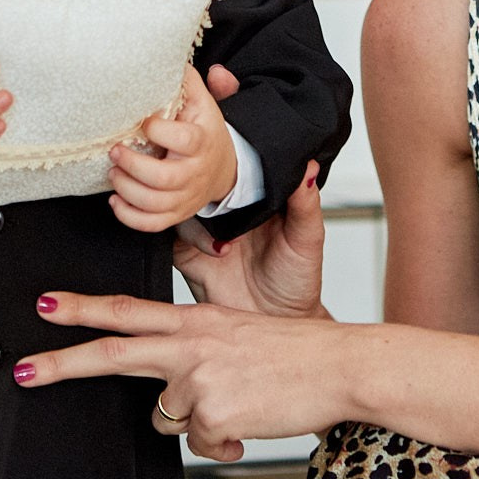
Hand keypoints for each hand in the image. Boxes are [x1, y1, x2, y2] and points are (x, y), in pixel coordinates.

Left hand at [17, 292, 348, 461]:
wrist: (340, 366)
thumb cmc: (296, 354)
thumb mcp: (237, 338)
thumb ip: (194, 359)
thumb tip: (169, 406)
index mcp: (195, 321)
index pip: (127, 310)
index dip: (82, 308)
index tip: (45, 305)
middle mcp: (190, 346)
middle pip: (112, 354)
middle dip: (60, 364)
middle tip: (21, 370)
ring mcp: (198, 381)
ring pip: (167, 418)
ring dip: (198, 422)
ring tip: (240, 403)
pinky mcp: (212, 415)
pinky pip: (201, 445)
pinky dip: (224, 444)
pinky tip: (250, 424)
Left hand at [108, 64, 236, 231]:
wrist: (226, 168)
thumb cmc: (204, 131)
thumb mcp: (204, 103)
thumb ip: (194, 83)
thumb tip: (179, 61)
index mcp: (202, 141)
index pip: (184, 139)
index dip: (160, 131)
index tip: (144, 122)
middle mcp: (195, 172)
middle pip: (165, 179)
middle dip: (134, 166)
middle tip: (115, 151)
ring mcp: (186, 196)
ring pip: (155, 204)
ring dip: (127, 190)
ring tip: (113, 172)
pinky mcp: (176, 213)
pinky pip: (152, 224)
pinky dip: (130, 216)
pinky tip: (115, 200)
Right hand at [173, 160, 326, 317]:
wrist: (274, 322)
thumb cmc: (296, 281)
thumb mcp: (307, 239)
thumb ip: (305, 204)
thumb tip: (307, 167)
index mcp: (253, 197)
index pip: (232, 166)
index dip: (228, 157)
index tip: (230, 156)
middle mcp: (224, 210)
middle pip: (200, 179)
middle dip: (204, 180)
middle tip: (224, 196)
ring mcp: (203, 231)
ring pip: (180, 203)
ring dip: (196, 210)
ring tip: (228, 236)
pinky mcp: (186, 254)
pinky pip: (170, 236)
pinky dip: (186, 237)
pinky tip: (216, 250)